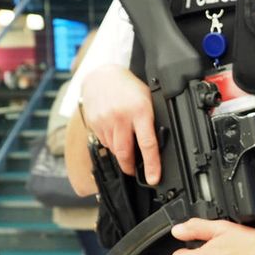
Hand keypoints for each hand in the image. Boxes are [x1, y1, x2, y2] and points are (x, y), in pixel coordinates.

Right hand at [78, 65, 160, 184]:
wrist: (101, 75)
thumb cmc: (128, 87)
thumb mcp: (147, 99)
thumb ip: (150, 120)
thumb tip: (159, 142)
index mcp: (140, 111)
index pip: (147, 144)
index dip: (151, 165)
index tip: (153, 178)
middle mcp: (121, 117)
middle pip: (125, 153)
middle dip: (130, 167)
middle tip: (135, 171)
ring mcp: (106, 121)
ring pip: (114, 149)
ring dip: (121, 153)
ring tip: (125, 142)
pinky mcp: (94, 124)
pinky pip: (104, 142)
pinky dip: (111, 143)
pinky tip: (114, 132)